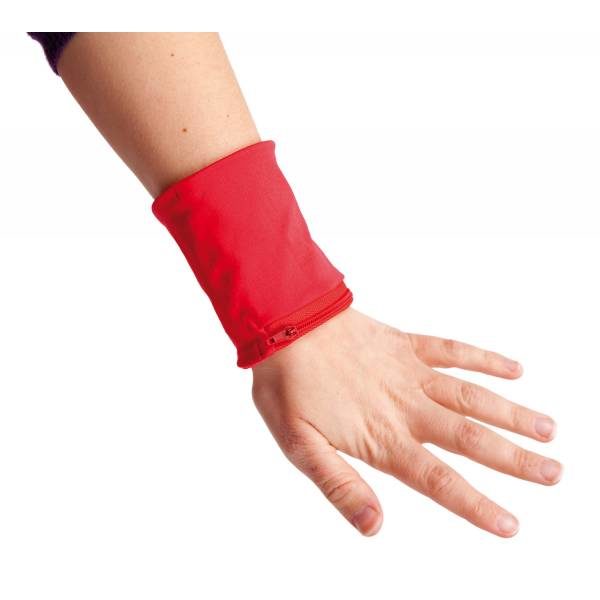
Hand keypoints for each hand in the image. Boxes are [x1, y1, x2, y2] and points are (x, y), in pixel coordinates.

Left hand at [251, 307, 561, 537]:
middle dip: (515, 460)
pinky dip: (485, 359)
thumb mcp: (300, 447)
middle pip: (471, 438)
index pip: (438, 480)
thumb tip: (374, 526)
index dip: (475, 504)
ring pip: (472, 396)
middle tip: (555, 473)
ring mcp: (410, 372)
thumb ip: (340, 485)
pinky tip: (513, 368)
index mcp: (383, 438)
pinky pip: (454, 350)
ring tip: (548, 429)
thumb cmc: (288, 388)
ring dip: (512, 414)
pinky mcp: (407, 344)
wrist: (285, 325)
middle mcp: (407, 407)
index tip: (510, 523)